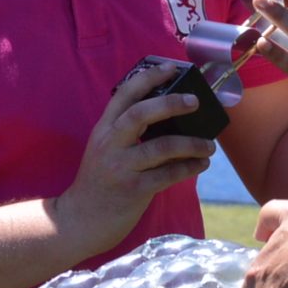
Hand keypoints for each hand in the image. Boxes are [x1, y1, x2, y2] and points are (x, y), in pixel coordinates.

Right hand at [47, 62, 216, 256]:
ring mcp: (121, 167)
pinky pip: (168, 175)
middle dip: (171, 103)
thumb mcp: (104, 150)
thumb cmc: (99, 183)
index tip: (170, 68)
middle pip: (141, 114)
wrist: (78, 220)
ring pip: (161, 147)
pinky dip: (188, 168)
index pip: (124, 94)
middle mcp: (110, 144)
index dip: (148, 77)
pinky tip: (200, 164)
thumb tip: (169, 117)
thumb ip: (126, 133)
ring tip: (209, 146)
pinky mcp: (133, 190)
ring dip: (191, 143)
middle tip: (195, 101)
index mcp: (103, 130)